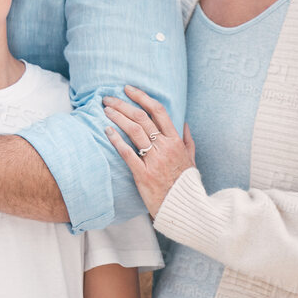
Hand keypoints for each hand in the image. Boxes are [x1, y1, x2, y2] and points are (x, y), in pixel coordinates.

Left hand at [104, 85, 194, 216]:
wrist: (184, 208)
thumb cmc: (185, 184)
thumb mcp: (192, 160)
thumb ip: (188, 141)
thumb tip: (184, 124)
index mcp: (176, 141)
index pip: (158, 111)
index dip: (142, 96)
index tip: (128, 89)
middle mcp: (165, 147)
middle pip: (142, 118)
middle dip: (123, 104)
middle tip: (108, 98)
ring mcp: (154, 160)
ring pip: (134, 131)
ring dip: (117, 117)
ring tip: (105, 110)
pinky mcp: (143, 174)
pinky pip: (127, 153)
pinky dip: (116, 140)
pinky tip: (107, 130)